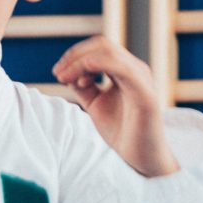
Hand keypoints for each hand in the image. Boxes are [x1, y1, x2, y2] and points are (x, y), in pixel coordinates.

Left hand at [51, 36, 177, 176]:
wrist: (142, 157)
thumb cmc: (122, 131)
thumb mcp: (95, 104)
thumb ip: (84, 87)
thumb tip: (67, 73)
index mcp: (124, 70)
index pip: (98, 48)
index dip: (74, 55)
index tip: (57, 73)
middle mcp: (135, 69)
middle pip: (102, 45)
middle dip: (74, 55)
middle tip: (57, 73)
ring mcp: (141, 79)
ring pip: (109, 53)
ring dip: (81, 61)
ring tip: (64, 78)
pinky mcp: (145, 94)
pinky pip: (123, 69)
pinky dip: (100, 66)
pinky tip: (83, 78)